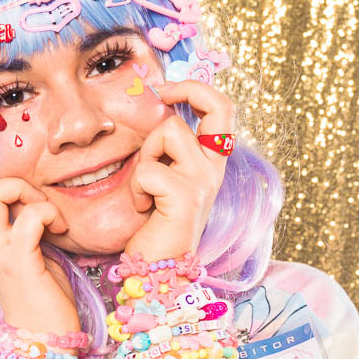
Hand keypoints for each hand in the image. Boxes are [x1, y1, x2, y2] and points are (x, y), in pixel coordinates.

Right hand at [0, 145, 80, 333]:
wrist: (45, 340)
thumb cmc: (42, 297)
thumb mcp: (28, 252)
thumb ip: (22, 224)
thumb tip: (32, 197)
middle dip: (5, 179)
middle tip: (34, 198)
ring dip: (25, 193)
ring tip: (48, 215)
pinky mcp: (21, 262)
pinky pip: (30, 217)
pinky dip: (49, 213)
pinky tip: (62, 228)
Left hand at [124, 80, 234, 262]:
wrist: (159, 270)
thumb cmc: (154, 225)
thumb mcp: (163, 178)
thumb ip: (165, 149)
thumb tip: (152, 109)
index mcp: (211, 162)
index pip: (222, 109)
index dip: (196, 89)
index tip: (166, 90)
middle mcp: (215, 168)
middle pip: (218, 104)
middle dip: (188, 88)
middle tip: (162, 93)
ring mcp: (204, 180)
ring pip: (168, 130)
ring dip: (145, 154)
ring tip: (145, 188)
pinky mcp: (186, 196)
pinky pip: (148, 168)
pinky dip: (136, 187)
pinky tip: (142, 208)